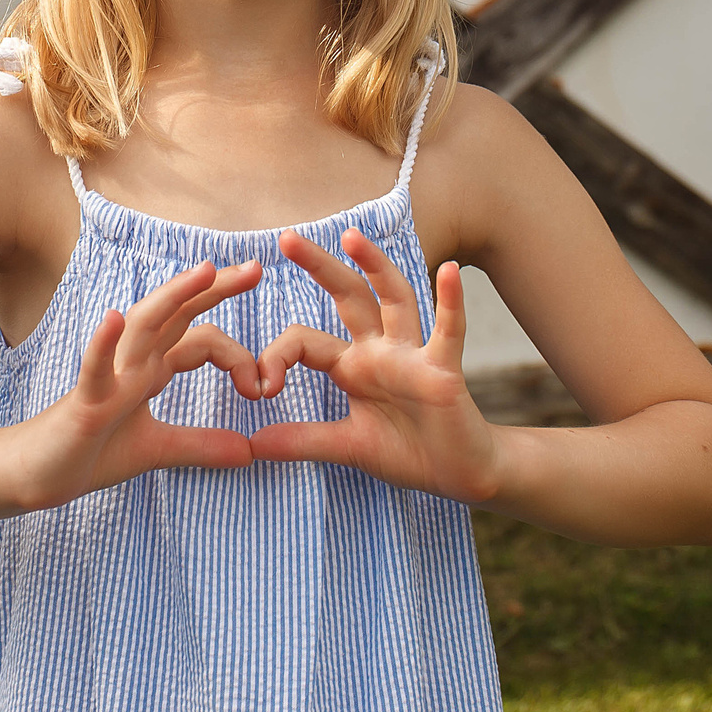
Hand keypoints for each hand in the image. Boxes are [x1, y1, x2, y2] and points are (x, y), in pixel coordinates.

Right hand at [5, 260, 265, 510]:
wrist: (38, 475)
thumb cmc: (91, 452)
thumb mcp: (158, 450)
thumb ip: (201, 446)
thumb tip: (250, 451)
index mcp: (150, 369)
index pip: (200, 338)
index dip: (238, 355)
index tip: (263, 386)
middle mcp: (131, 363)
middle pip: (176, 314)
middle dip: (213, 288)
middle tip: (255, 268)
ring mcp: (107, 377)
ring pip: (141, 327)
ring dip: (171, 296)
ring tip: (202, 271)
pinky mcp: (84, 401)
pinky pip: (93, 367)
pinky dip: (103, 343)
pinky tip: (114, 318)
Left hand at [249, 230, 503, 504]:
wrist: (458, 474)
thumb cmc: (408, 452)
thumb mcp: (348, 446)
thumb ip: (303, 441)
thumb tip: (252, 444)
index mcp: (353, 365)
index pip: (305, 342)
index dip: (277, 357)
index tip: (260, 389)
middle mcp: (381, 350)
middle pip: (349, 296)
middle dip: (320, 266)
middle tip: (286, 237)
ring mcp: (413, 356)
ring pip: (395, 299)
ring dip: (376, 266)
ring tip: (352, 236)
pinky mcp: (444, 371)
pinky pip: (449, 332)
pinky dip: (450, 302)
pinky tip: (449, 271)